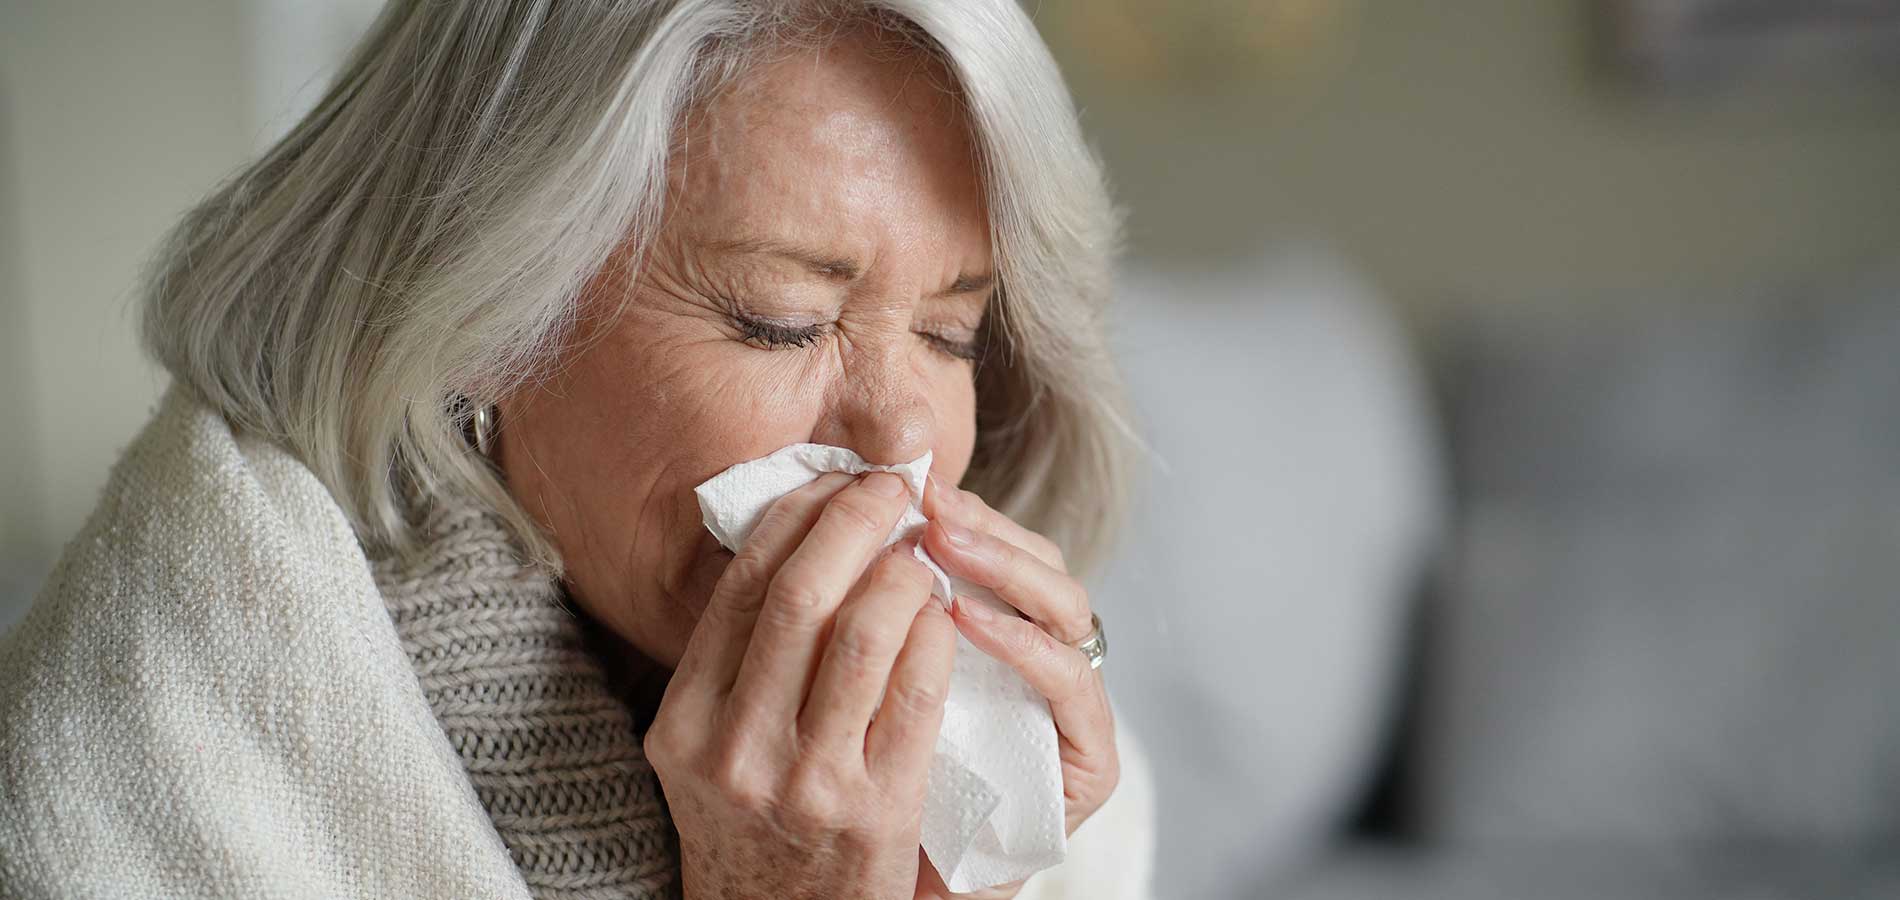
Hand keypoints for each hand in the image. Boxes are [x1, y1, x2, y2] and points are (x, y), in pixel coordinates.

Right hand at [645, 471, 957, 899]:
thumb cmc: (755, 830)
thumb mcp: (710, 753)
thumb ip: (736, 664)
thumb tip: (790, 542)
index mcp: (684, 722)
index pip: (740, 587)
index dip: (796, 517)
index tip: (835, 482)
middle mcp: (734, 749)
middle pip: (799, 596)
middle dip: (854, 522)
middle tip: (892, 489)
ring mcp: (805, 782)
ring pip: (860, 637)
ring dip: (902, 573)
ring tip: (923, 551)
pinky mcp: (875, 810)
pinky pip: (915, 698)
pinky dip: (935, 638)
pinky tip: (946, 614)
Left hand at [912, 476, 1119, 898]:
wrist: (924, 895)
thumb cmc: (886, 799)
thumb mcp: (870, 694)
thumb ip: (871, 622)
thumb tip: (824, 522)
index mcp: (1006, 639)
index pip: (998, 549)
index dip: (953, 511)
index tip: (896, 479)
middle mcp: (1052, 664)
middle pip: (1038, 562)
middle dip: (978, 524)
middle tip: (921, 496)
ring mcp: (1078, 709)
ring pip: (1066, 607)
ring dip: (1000, 565)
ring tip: (940, 539)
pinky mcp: (1094, 763)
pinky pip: (1071, 686)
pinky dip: (1023, 644)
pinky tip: (967, 617)